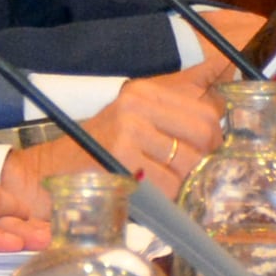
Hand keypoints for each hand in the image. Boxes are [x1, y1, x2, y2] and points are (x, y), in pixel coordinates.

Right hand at [50, 67, 225, 189]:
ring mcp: (129, 130)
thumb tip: (225, 78)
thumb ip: (178, 105)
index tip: (203, 152)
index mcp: (145, 92)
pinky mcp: (121, 158)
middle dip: (202, 160)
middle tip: (182, 173)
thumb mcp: (137, 118)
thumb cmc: (100, 149)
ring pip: (188, 162)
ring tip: (159, 182)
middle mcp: (137, 105)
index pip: (207, 112)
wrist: (50, 172)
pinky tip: (147, 193)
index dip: (213, 139)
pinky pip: (167, 184)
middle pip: (204, 134)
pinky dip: (164, 196)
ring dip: (181, 181)